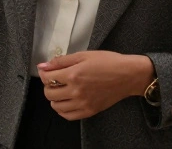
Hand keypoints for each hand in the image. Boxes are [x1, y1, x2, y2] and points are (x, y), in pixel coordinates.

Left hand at [38, 51, 152, 120]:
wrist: (128, 75)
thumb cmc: (109, 62)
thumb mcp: (84, 55)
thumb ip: (61, 61)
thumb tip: (43, 66)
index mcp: (74, 75)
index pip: (47, 78)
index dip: (43, 73)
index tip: (46, 70)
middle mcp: (76, 91)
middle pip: (49, 94)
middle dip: (47, 85)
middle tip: (54, 79)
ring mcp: (83, 103)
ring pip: (56, 106)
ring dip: (54, 98)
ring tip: (60, 90)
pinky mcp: (89, 111)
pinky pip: (68, 116)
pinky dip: (63, 110)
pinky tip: (66, 101)